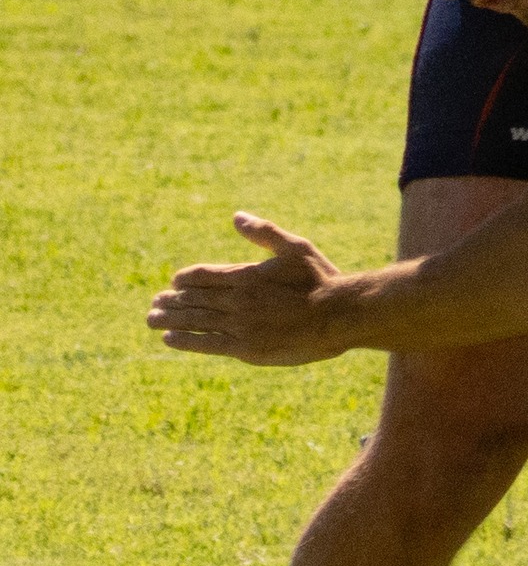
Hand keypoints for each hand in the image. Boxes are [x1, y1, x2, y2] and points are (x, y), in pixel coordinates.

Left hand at [147, 213, 347, 367]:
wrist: (339, 315)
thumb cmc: (321, 279)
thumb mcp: (296, 247)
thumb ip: (264, 233)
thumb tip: (236, 217)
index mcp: (247, 275)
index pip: (204, 275)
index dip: (186, 278)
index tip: (176, 281)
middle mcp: (238, 300)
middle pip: (194, 298)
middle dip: (172, 299)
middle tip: (155, 301)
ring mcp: (240, 325)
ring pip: (195, 320)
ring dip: (170, 318)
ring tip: (151, 318)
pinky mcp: (246, 348)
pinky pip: (206, 343)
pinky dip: (185, 339)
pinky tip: (169, 337)